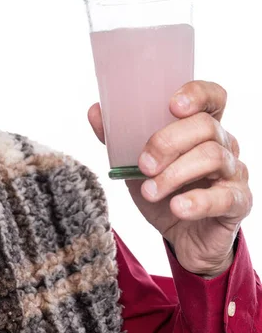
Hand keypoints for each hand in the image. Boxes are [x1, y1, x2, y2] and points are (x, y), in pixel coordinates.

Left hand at [88, 81, 251, 277]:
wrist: (182, 238)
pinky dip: (196, 201)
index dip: (197, 94)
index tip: (172, 106)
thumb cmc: (163, 190)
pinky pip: (224, 196)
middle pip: (205, 126)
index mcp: (200, 127)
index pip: (213, 96)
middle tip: (143, 165)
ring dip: (173, 174)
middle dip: (167, 142)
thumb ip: (116, 138)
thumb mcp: (134, 163)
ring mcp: (234, 172)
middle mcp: (223, 144)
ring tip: (149, 191)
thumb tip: (94, 110)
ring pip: (212, 157)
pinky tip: (176, 207)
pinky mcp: (238, 202)